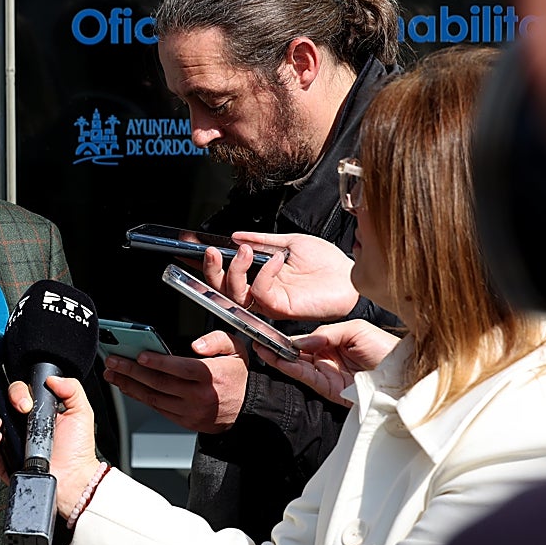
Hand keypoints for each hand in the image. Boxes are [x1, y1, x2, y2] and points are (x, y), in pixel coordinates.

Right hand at [0, 378, 102, 519]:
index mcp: (29, 411)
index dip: (13, 392)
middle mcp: (13, 424)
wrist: (74, 479)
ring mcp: (3, 441)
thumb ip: (71, 388)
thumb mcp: (80, 412)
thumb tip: (52, 378)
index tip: (24, 404)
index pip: (11, 392)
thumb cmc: (77, 449)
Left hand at [102, 337, 248, 433]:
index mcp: (212, 376)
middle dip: (132, 371)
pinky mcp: (185, 421)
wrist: (248, 409)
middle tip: (113, 361)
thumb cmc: (237, 376)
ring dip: (130, 385)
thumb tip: (197, 344)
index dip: (158, 362)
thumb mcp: (237, 349)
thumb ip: (217, 340)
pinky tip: (128, 387)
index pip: (181, 368)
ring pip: (154, 398)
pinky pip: (158, 408)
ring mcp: (191, 411)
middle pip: (160, 383)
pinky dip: (140, 397)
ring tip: (113, 374)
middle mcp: (200, 396)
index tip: (139, 355)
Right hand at [202, 232, 357, 320]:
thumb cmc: (326, 264)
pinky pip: (260, 292)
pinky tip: (277, 260)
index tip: (195, 248)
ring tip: (246, 251)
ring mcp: (268, 301)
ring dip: (235, 270)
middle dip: (212, 270)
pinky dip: (264, 273)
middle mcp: (260, 292)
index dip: (209, 264)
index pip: (226, 273)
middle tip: (212, 252)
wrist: (350, 276)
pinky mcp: (280, 308)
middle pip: (221, 289)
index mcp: (259, 276)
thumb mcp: (289, 243)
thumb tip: (237, 236)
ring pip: (235, 294)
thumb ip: (262, 241)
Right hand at [252, 319, 399, 404]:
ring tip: (261, 348)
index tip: (272, 330)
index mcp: (334, 341)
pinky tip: (278, 359)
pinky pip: (304, 376)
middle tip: (258, 339)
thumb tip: (300, 341)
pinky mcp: (327, 387)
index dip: (288, 335)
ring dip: (277, 357)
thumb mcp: (356, 329)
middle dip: (277, 346)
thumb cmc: (386, 348)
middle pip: (296, 351)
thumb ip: (326, 332)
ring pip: (296, 364)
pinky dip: (289, 368)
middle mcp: (327, 357)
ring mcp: (326, 372)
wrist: (405, 375)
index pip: (305, 338)